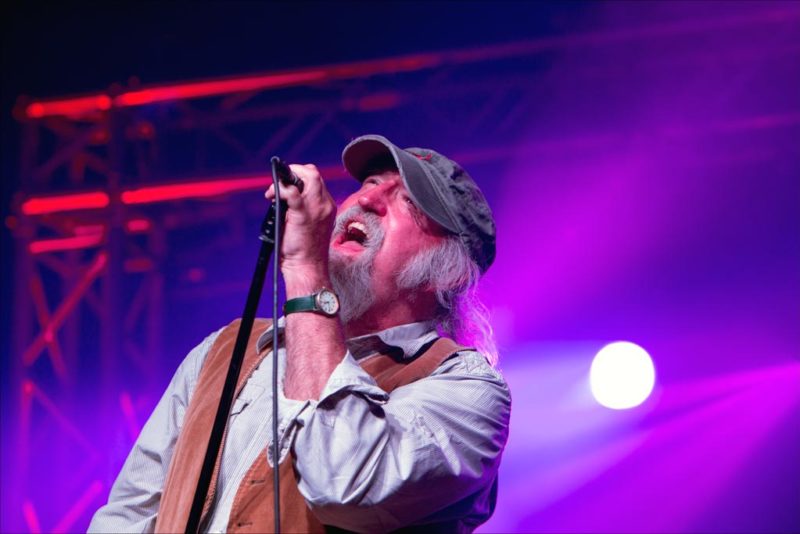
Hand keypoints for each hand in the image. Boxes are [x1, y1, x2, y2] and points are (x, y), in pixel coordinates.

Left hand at [264, 164, 336, 279]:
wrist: (306, 267)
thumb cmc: (304, 251)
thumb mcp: (309, 225)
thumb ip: (302, 210)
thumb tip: (284, 197)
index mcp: (327, 207)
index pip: (316, 181)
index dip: (300, 177)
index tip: (286, 184)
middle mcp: (325, 204)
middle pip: (313, 173)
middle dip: (294, 171)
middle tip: (279, 183)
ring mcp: (316, 208)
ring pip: (308, 175)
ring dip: (287, 178)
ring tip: (273, 191)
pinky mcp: (303, 214)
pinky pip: (292, 192)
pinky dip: (281, 189)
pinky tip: (272, 196)